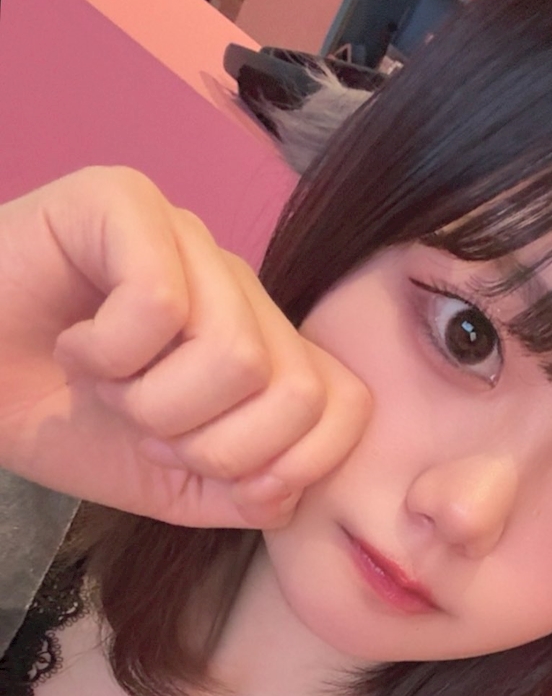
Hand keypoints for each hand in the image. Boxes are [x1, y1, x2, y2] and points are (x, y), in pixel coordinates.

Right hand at [0, 166, 371, 528]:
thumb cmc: (60, 420)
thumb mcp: (169, 483)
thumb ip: (239, 494)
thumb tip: (283, 490)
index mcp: (264, 344)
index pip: (346, 406)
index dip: (286, 464)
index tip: (203, 467)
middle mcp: (238, 286)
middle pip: (297, 392)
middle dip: (213, 445)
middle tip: (143, 426)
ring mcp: (187, 238)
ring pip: (236, 355)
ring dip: (152, 401)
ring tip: (104, 384)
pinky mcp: (125, 201)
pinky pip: (160, 305)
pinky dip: (107, 354)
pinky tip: (74, 345)